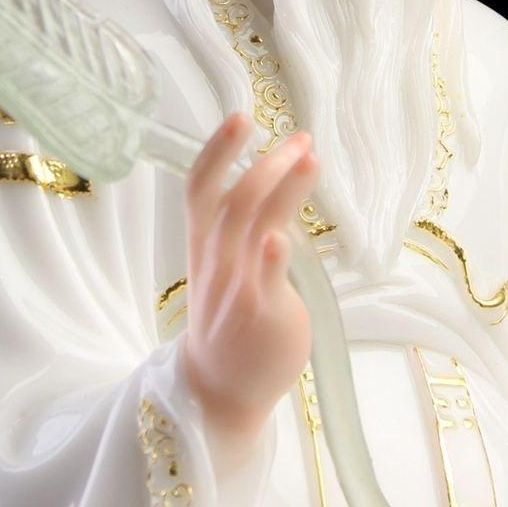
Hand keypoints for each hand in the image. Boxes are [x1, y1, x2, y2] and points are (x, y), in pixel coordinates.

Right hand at [182, 114, 318, 468]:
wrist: (219, 390)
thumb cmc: (232, 318)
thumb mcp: (227, 264)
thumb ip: (247, 225)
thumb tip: (281, 177)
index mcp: (205, 245)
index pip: (199, 188)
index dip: (217, 150)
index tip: (239, 116)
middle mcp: (216, 261)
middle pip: (234, 200)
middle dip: (267, 164)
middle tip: (302, 137)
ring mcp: (235, 287)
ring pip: (251, 229)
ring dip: (281, 190)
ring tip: (308, 157)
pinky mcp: (259, 314)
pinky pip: (261, 281)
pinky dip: (269, 256)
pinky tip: (280, 237)